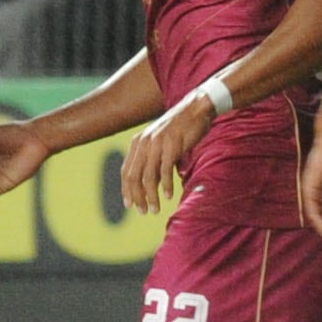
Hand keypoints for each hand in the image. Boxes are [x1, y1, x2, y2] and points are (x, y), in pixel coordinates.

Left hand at [122, 94, 213, 213]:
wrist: (196, 109)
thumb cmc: (179, 129)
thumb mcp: (160, 144)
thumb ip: (153, 163)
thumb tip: (150, 187)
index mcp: (138, 142)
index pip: (126, 171)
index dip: (127, 190)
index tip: (130, 205)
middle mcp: (144, 143)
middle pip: (134, 176)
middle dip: (137, 196)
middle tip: (143, 211)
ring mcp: (157, 143)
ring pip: (148, 176)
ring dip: (151, 196)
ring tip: (155, 209)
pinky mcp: (171, 145)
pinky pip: (165, 170)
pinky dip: (166, 186)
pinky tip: (168, 196)